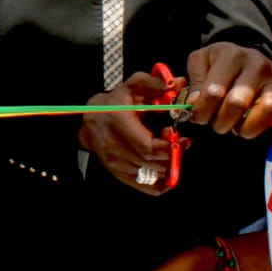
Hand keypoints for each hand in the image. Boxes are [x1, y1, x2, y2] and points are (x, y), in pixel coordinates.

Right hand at [79, 71, 189, 194]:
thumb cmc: (113, 104)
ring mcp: (115, 164)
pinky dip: (161, 182)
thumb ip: (155, 84)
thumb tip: (177, 83)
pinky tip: (165, 169)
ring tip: (167, 150)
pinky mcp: (118, 174)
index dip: (170, 147)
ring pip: (152, 175)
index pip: (148, 147)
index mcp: (119, 123)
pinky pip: (146, 187)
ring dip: (167, 165)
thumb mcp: (133, 87)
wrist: (89, 120)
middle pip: (153, 164)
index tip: (181, 139)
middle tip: (177, 142)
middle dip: (173, 155)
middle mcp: (114, 147)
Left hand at [185, 42, 271, 136]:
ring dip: (248, 126)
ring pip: (267, 107)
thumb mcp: (200, 62)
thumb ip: (194, 82)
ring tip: (237, 128)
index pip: (214, 92)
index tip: (197, 117)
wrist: (246, 54)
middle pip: (238, 103)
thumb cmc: (219, 62)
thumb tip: (194, 103)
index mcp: (231, 56)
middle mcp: (256, 66)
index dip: (201, 111)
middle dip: (221, 122)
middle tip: (216, 124)